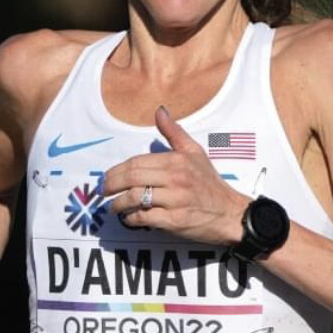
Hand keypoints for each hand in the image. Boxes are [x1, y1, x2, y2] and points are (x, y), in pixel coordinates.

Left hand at [101, 106, 247, 243]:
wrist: (230, 213)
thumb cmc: (210, 183)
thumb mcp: (195, 152)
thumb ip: (174, 133)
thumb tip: (159, 111)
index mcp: (176, 160)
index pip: (136, 162)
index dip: (116, 171)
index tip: (106, 177)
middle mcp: (175, 178)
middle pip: (132, 178)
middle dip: (111, 185)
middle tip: (102, 191)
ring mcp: (174, 200)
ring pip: (135, 198)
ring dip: (118, 204)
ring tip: (113, 207)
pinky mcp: (174, 220)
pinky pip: (144, 218)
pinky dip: (132, 219)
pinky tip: (129, 218)